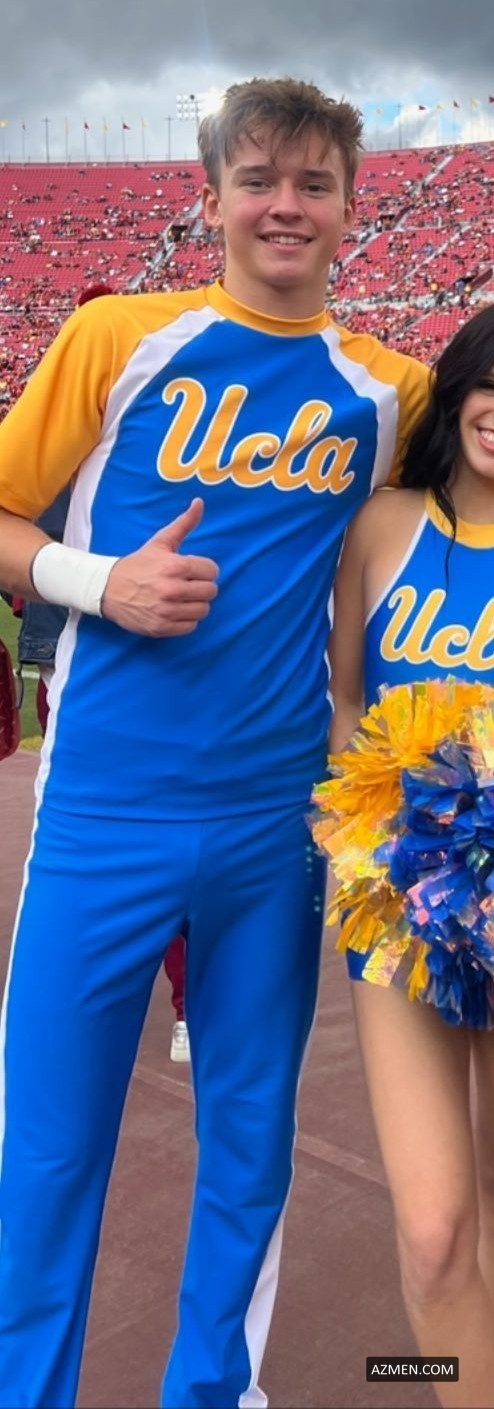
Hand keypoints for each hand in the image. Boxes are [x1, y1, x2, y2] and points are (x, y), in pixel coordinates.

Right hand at [101, 498, 218, 636]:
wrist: (107, 589)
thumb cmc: (138, 565)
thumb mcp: (160, 542)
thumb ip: (183, 524)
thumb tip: (200, 502)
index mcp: (174, 566)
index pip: (212, 571)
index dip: (204, 570)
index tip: (193, 571)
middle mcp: (172, 589)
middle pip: (210, 592)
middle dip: (202, 587)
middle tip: (188, 585)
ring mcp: (166, 611)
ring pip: (203, 610)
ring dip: (195, 604)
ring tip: (182, 598)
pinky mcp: (161, 628)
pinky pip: (190, 627)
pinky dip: (186, 620)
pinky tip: (175, 610)